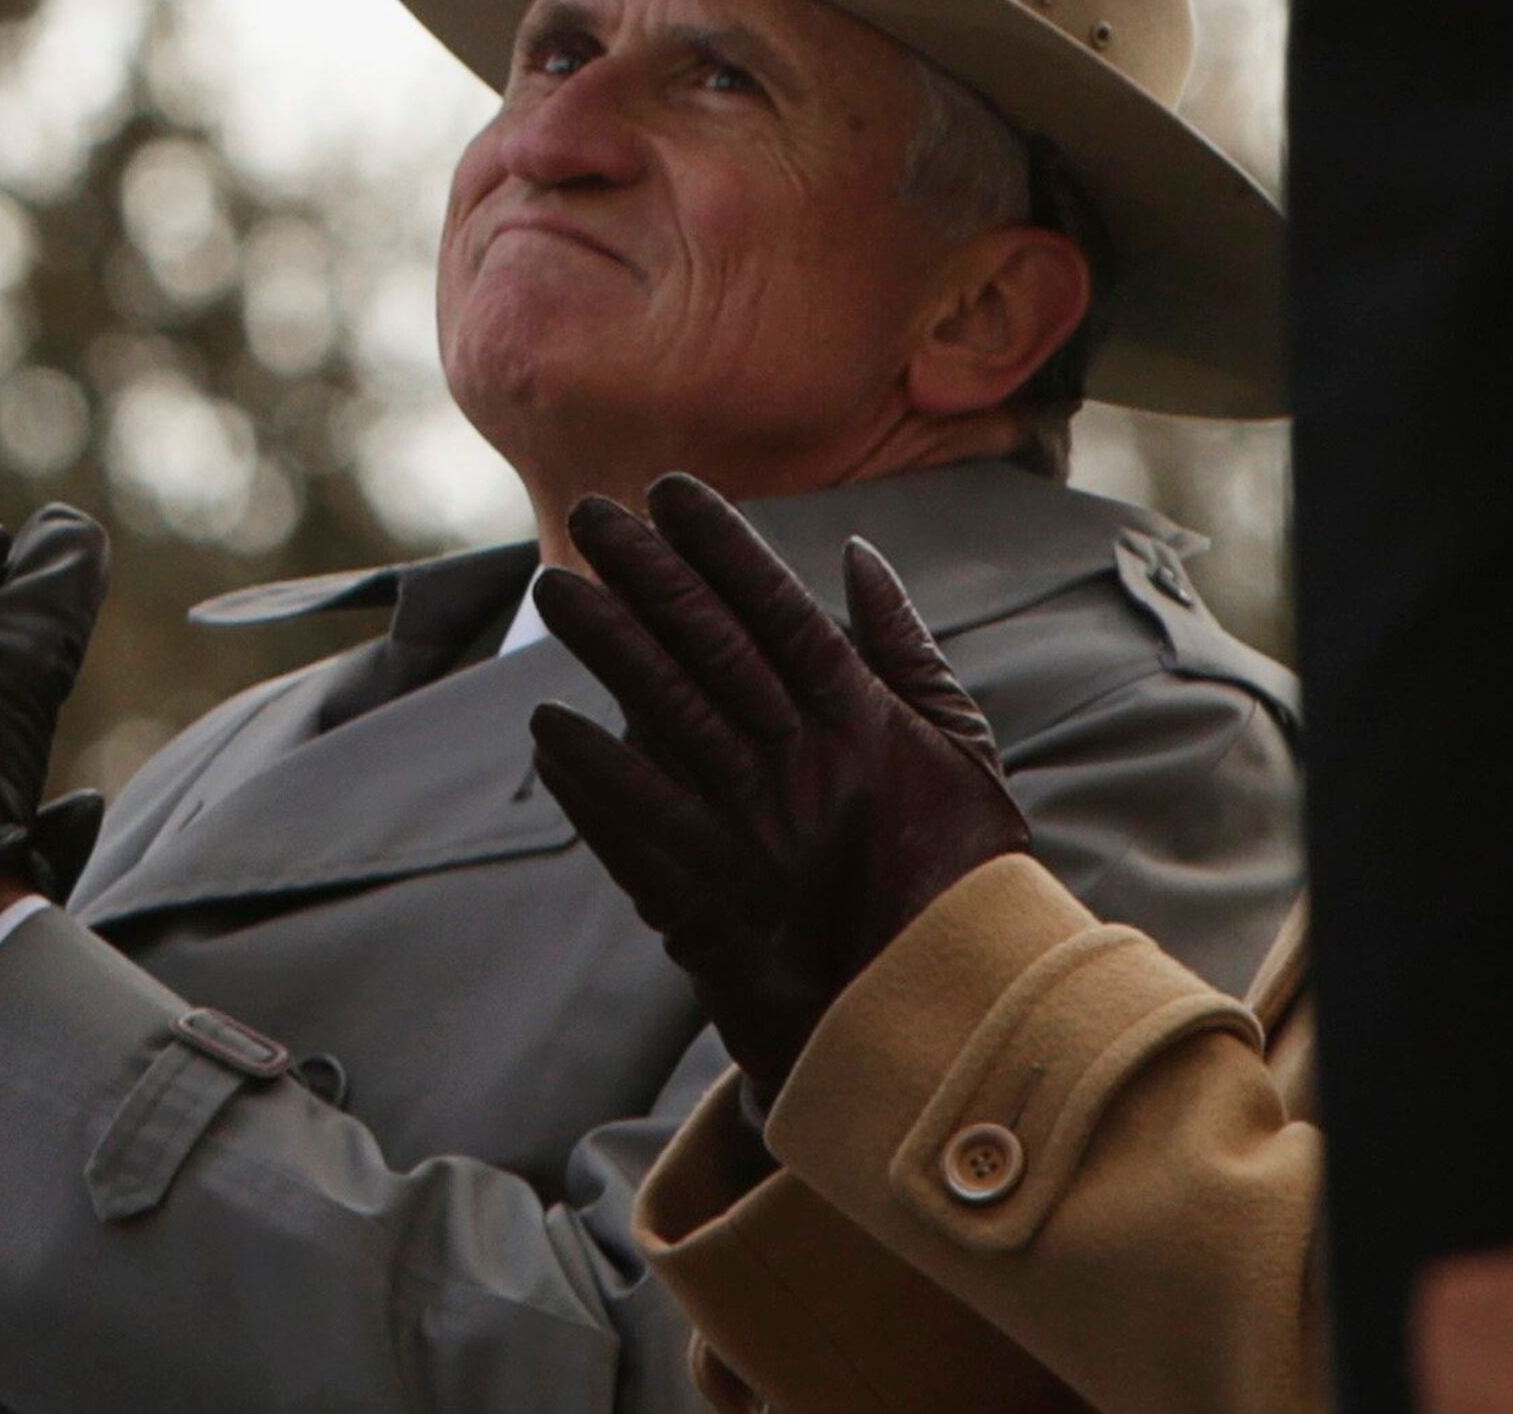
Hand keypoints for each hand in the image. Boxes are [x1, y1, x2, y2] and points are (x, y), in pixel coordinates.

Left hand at [524, 474, 1031, 1104]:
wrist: (953, 1023)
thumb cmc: (964, 878)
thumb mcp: (961, 753)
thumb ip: (907, 650)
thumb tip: (858, 555)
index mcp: (861, 722)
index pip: (776, 607)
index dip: (720, 544)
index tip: (669, 490)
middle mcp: (803, 763)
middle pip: (708, 643)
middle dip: (645, 570)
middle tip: (590, 514)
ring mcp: (755, 831)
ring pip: (664, 713)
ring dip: (605, 646)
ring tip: (555, 588)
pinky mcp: (717, 902)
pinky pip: (639, 825)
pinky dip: (592, 776)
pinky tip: (548, 727)